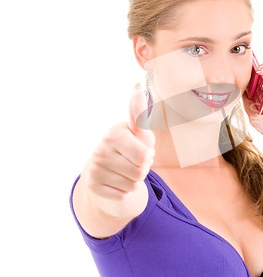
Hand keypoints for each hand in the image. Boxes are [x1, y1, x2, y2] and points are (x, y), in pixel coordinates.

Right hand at [81, 84, 155, 200]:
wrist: (105, 167)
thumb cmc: (130, 147)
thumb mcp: (139, 133)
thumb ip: (140, 114)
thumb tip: (137, 88)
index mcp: (114, 133)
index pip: (144, 156)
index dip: (148, 156)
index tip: (141, 150)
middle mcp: (101, 150)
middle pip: (140, 172)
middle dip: (143, 169)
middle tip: (133, 162)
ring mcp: (94, 168)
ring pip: (132, 185)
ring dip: (134, 181)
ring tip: (126, 170)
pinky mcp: (93, 186)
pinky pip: (123, 195)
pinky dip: (125, 191)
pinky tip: (117, 181)